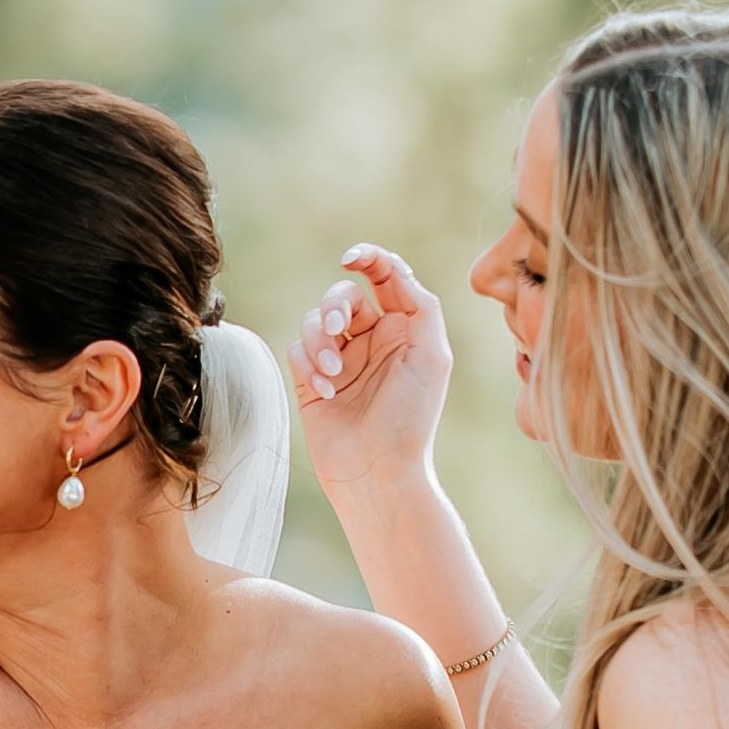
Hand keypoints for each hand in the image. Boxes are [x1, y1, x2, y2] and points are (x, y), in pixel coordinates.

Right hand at [292, 243, 453, 514]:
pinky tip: (325, 391)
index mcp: (404, 328)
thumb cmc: (410, 417)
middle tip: (338, 328)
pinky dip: (307, 365)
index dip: (368, 258)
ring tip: (333, 374)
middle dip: (336, 306)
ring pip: (314, 320)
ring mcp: (340, 359)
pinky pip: (296, 349)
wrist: (377, 471)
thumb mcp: (432, 355)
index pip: (384, 277)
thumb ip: (420, 304)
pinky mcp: (311, 379)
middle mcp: (372, 339)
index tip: (351, 259)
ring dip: (320, 341)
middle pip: (342, 295)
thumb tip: (393, 269)